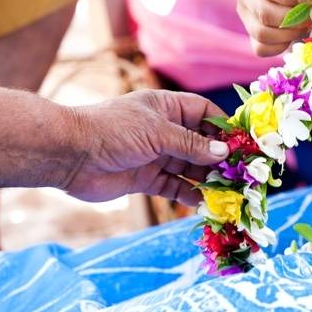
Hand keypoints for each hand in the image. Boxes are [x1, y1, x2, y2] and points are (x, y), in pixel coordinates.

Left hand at [61, 90, 228, 203]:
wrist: (70, 155)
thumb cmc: (113, 130)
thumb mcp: (157, 133)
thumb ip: (191, 145)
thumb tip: (224, 152)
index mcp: (166, 108)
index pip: (203, 113)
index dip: (222, 126)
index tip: (242, 142)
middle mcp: (164, 130)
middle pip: (199, 143)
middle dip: (218, 157)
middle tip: (240, 172)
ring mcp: (156, 155)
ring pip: (189, 167)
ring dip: (207, 178)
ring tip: (227, 191)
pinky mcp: (146, 178)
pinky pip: (173, 186)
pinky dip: (188, 194)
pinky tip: (204, 203)